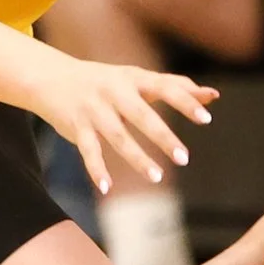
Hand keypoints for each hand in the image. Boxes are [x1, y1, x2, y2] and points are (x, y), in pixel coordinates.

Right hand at [26, 54, 216, 196]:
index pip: (164, 88)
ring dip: (137, 158)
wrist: (51, 77)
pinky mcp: (76, 126)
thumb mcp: (137, 78)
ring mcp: (94, 109)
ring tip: (157, 176)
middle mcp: (114, 92)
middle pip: (142, 115)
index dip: (185, 102)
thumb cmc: (105, 81)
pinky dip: (96, 169)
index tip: (206, 118)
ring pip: (117, 136)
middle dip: (163, 137)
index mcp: (134, 79)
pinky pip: (88, 150)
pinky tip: (107, 187)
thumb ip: (174, 86)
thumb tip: (213, 96)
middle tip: (184, 158)